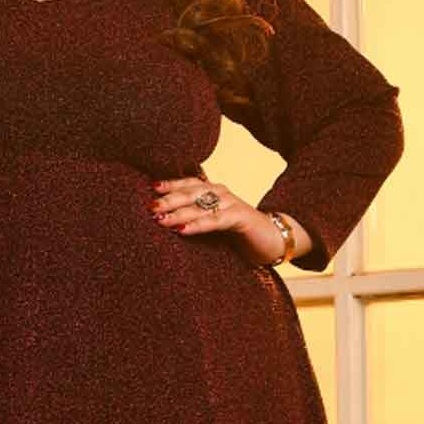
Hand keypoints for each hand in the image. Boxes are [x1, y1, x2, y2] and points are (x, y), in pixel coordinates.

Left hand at [148, 177, 294, 268]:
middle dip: (168, 199)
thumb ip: (194, 218)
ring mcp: (231, 203)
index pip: (187, 183)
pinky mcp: (240, 218)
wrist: (274, 239)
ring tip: (159, 219)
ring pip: (200, 206)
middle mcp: (221, 192)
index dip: (169, 184)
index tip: (149, 189)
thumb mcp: (213, 223)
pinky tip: (182, 231)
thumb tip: (163, 221)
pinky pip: (215, 221)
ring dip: (178, 213)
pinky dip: (197, 225)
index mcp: (213, 191)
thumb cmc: (239, 234)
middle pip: (190, 192)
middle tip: (149, 207)